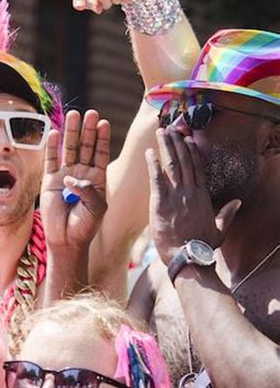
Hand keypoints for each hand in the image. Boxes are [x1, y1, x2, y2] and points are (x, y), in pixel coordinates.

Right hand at [40, 109, 108, 250]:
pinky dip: (51, 147)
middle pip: (85, 146)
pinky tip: (54, 132)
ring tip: (74, 115)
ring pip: (69, 149)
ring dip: (71, 132)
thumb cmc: (85, 226)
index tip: (104, 123)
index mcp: (97, 178)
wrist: (66, 240)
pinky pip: (51, 160)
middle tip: (91, 113)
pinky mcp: (49, 180)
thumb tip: (71, 177)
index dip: (102, 138)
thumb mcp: (96, 208)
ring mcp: (65, 175)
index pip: (101, 153)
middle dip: (88, 130)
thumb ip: (88, 191)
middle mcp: (82, 173)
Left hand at [145, 127, 240, 264]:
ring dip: (166, 147)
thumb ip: (228, 214)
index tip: (187, 138)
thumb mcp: (219, 230)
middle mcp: (190, 192)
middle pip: (184, 161)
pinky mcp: (160, 203)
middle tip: (172, 128)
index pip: (197, 167)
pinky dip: (153, 163)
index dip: (192, 151)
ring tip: (161, 133)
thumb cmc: (202, 247)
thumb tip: (238, 201)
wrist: (188, 258)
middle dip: (177, 142)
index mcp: (203, 196)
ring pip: (171, 165)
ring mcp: (176, 196)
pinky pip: (156, 178)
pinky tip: (149, 152)